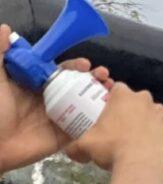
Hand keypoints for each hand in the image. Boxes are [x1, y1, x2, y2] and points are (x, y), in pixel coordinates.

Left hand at [0, 25, 112, 170]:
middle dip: (92, 80)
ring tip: (112, 92)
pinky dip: (99, 120)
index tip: (86, 64)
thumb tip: (6, 28)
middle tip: (104, 76)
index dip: (74, 67)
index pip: (59, 71)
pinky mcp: (65, 136)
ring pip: (84, 104)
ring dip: (100, 97)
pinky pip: (85, 126)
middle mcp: (50, 99)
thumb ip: (0, 53)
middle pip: (76, 87)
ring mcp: (59, 118)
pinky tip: (111, 114)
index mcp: (36, 85)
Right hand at [64, 82, 162, 170]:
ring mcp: (161, 112)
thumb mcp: (86, 146)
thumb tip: (68, 151)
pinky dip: (160, 133)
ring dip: (146, 122)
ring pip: (152, 113)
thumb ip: (74, 145)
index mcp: (122, 95)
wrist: (141, 166)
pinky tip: (152, 145)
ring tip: (138, 140)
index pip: (116, 89)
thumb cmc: (112, 150)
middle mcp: (144, 98)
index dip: (112, 101)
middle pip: (135, 101)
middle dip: (130, 111)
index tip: (110, 114)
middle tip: (123, 129)